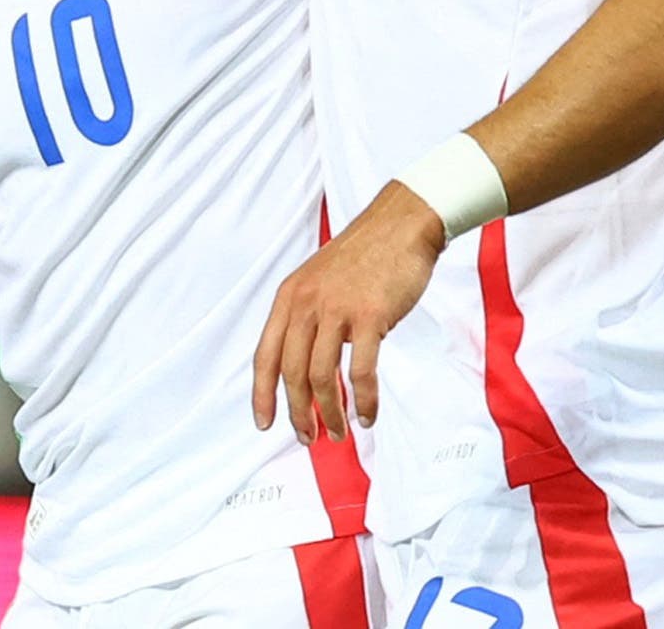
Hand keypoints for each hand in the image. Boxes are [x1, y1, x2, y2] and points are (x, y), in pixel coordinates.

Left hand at [253, 182, 445, 442]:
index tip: (264, 424)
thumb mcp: (317, 280)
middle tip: (309, 438)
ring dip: (331, 413)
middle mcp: (306, 304)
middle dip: (299, 413)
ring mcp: (337, 310)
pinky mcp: (370, 317)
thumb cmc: (364, 257)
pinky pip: (362, 372)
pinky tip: (368, 416)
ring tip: (339, 432)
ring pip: (323, 378)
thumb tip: (305, 367)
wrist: (401, 225)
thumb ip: (307, 317)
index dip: (262, 395)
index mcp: (289, 297)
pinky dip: (364, 401)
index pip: (265, 355)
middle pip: (292, 374)